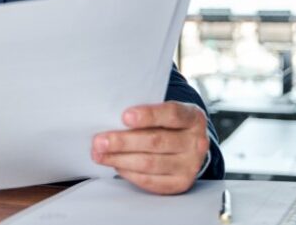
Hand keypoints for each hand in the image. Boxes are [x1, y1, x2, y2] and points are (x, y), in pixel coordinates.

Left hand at [91, 101, 208, 194]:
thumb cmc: (168, 123)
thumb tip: (111, 118)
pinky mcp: (181, 183)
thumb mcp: (164, 111)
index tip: (124, 116)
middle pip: (156, 141)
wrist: (188, 144)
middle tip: (99, 141)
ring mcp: (190, 165)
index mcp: (193, 117)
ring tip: (100, 154)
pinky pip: (151, 181)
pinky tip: (116, 165)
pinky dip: (130, 173)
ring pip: (150, 163)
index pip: (171, 114)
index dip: (148, 115)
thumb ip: (145, 113)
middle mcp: (196, 142)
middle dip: (123, 141)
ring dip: (120, 159)